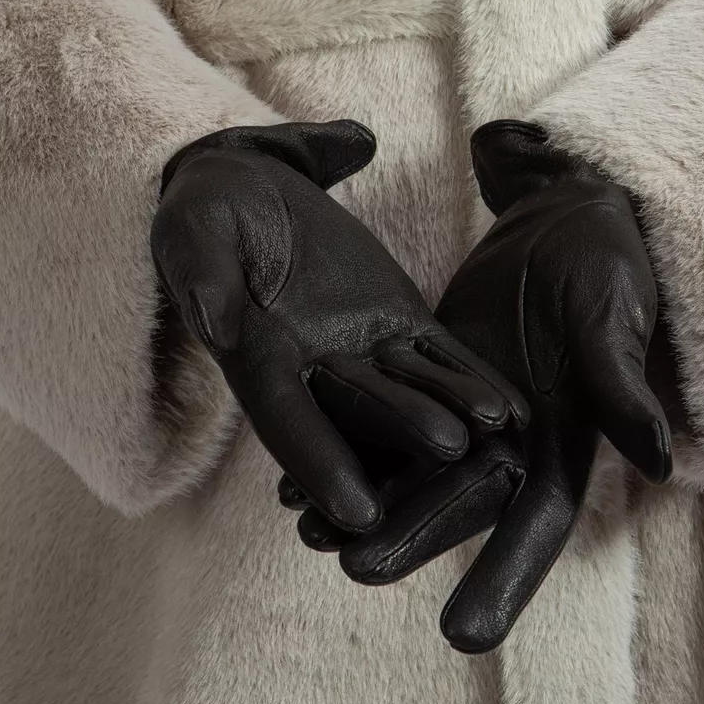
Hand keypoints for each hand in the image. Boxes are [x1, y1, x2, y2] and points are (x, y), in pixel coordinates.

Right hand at [150, 120, 515, 532]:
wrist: (249, 191)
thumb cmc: (208, 213)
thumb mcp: (192, 233)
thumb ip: (204, 277)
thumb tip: (217, 326)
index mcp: (256, 358)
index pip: (288, 419)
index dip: (319, 463)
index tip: (353, 512)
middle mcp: (314, 369)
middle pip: (360, 413)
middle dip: (403, 436)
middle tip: (449, 459)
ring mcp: (361, 348)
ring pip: (410, 389)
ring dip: (451, 410)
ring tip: (496, 431)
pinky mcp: (397, 321)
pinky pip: (438, 353)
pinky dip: (471, 378)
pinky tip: (510, 404)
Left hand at [292, 120, 671, 650]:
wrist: (563, 224)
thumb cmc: (603, 269)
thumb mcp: (611, 322)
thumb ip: (619, 386)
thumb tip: (655, 456)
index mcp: (563, 446)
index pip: (534, 529)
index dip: (499, 580)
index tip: (460, 636)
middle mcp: (511, 446)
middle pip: (456, 507)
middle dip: (407, 539)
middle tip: (352, 567)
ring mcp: (464, 418)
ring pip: (410, 471)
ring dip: (363, 501)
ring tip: (306, 526)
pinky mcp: (428, 382)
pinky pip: (383, 420)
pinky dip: (347, 443)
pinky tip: (296, 460)